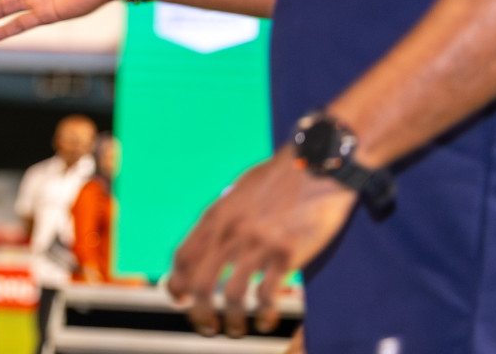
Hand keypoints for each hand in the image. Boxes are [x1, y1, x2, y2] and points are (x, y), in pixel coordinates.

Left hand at [166, 150, 355, 337]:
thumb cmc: (281, 176)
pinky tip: (267, 320)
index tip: (180, 299)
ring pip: (232, 296)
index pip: (184, 256)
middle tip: (206, 326)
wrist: (318, 165)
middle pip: (201, 283)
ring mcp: (258, 244)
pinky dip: (264, 314)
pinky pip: (267, 295)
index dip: (177, 283)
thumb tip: (211, 235)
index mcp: (217, 215)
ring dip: (232, 320)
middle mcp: (231, 231)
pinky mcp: (287, 255)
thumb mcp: (239, 190)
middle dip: (198, 311)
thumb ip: (224, 215)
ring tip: (236, 329)